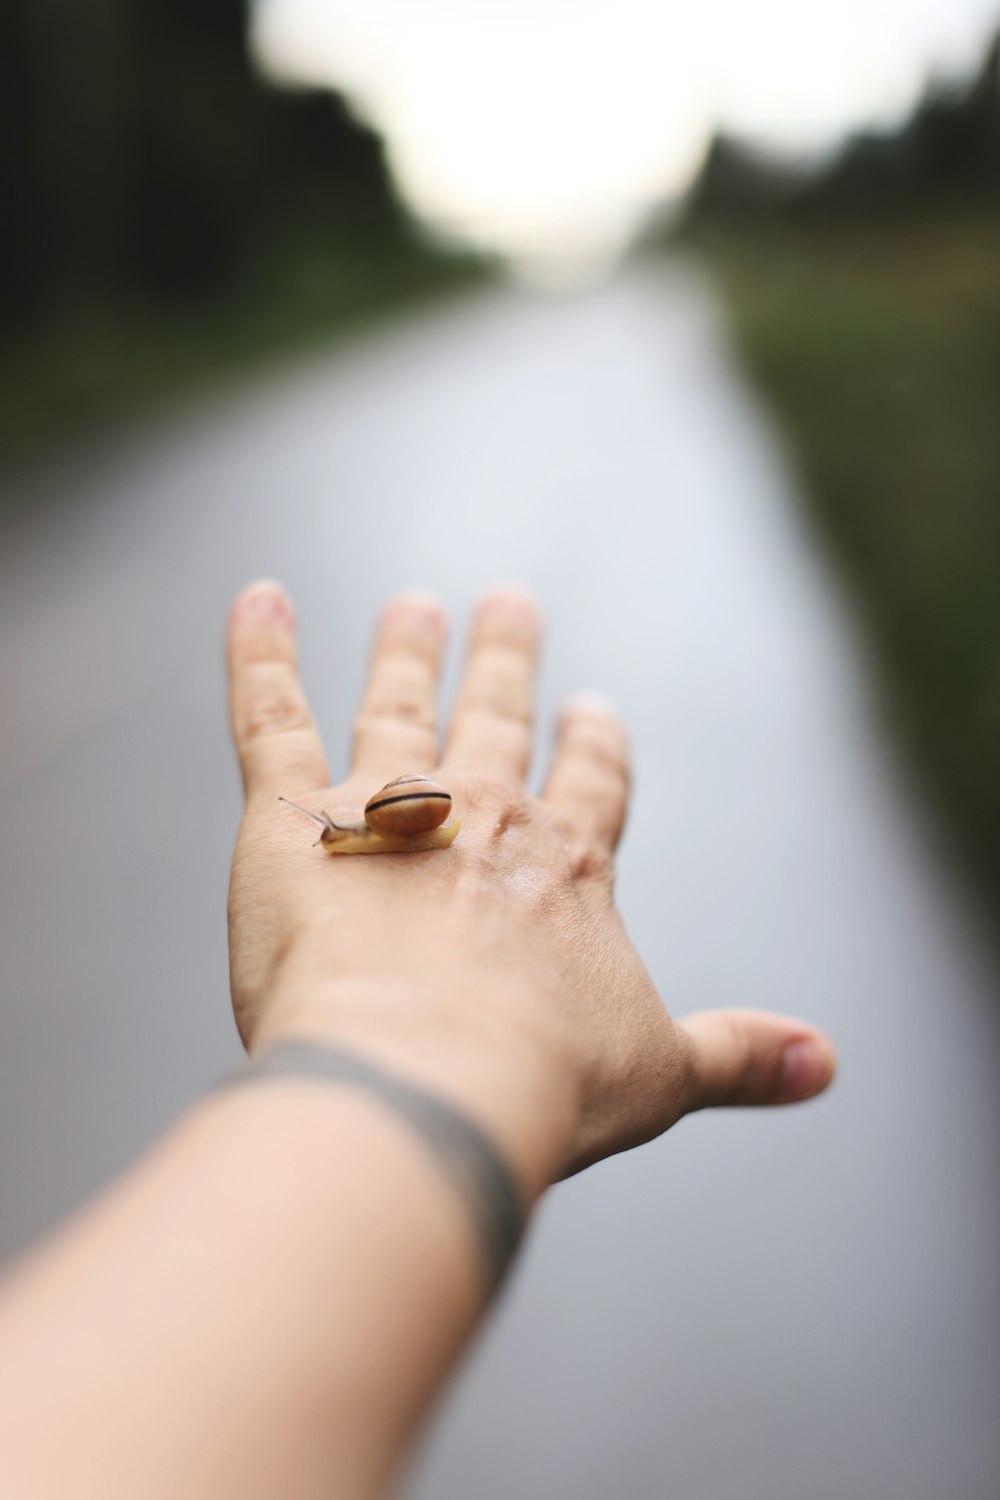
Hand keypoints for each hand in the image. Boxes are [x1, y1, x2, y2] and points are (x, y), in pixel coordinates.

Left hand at [226, 581, 835, 1188]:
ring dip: (406, 650)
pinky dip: (260, 652)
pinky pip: (271, 712)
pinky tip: (258, 600)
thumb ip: (739, 1058)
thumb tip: (825, 1066)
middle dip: (505, 660)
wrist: (427, 1077)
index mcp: (565, 864)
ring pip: (398, 701)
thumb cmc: (540, 1080)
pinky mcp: (293, 816)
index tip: (592, 708)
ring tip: (411, 605)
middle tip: (508, 602)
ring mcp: (386, 803)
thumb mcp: (661, 1072)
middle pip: (497, 716)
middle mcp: (481, 813)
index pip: (589, 782)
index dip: (592, 744)